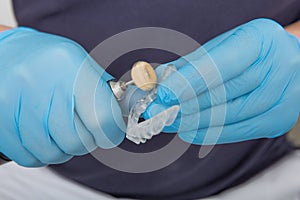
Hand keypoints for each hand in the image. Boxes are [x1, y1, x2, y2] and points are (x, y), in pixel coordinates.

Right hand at [0, 27, 124, 166]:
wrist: (6, 53)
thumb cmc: (49, 62)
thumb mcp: (82, 65)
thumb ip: (106, 93)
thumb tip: (131, 111)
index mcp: (70, 66)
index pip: (102, 118)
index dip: (111, 133)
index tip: (110, 134)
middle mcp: (41, 83)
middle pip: (77, 140)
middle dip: (87, 141)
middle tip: (83, 129)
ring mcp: (14, 103)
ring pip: (53, 153)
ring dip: (64, 148)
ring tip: (61, 130)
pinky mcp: (0, 121)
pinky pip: (30, 157)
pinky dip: (42, 153)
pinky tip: (43, 135)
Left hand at [145, 19, 299, 144]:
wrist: (286, 64)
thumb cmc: (250, 53)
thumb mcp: (222, 47)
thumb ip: (192, 64)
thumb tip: (161, 80)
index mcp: (261, 40)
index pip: (221, 64)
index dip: (190, 81)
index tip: (164, 93)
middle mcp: (279, 67)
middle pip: (223, 93)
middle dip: (184, 105)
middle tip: (158, 111)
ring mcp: (284, 96)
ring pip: (229, 115)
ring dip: (193, 121)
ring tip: (169, 121)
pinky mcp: (279, 120)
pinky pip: (238, 131)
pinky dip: (209, 132)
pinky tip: (189, 130)